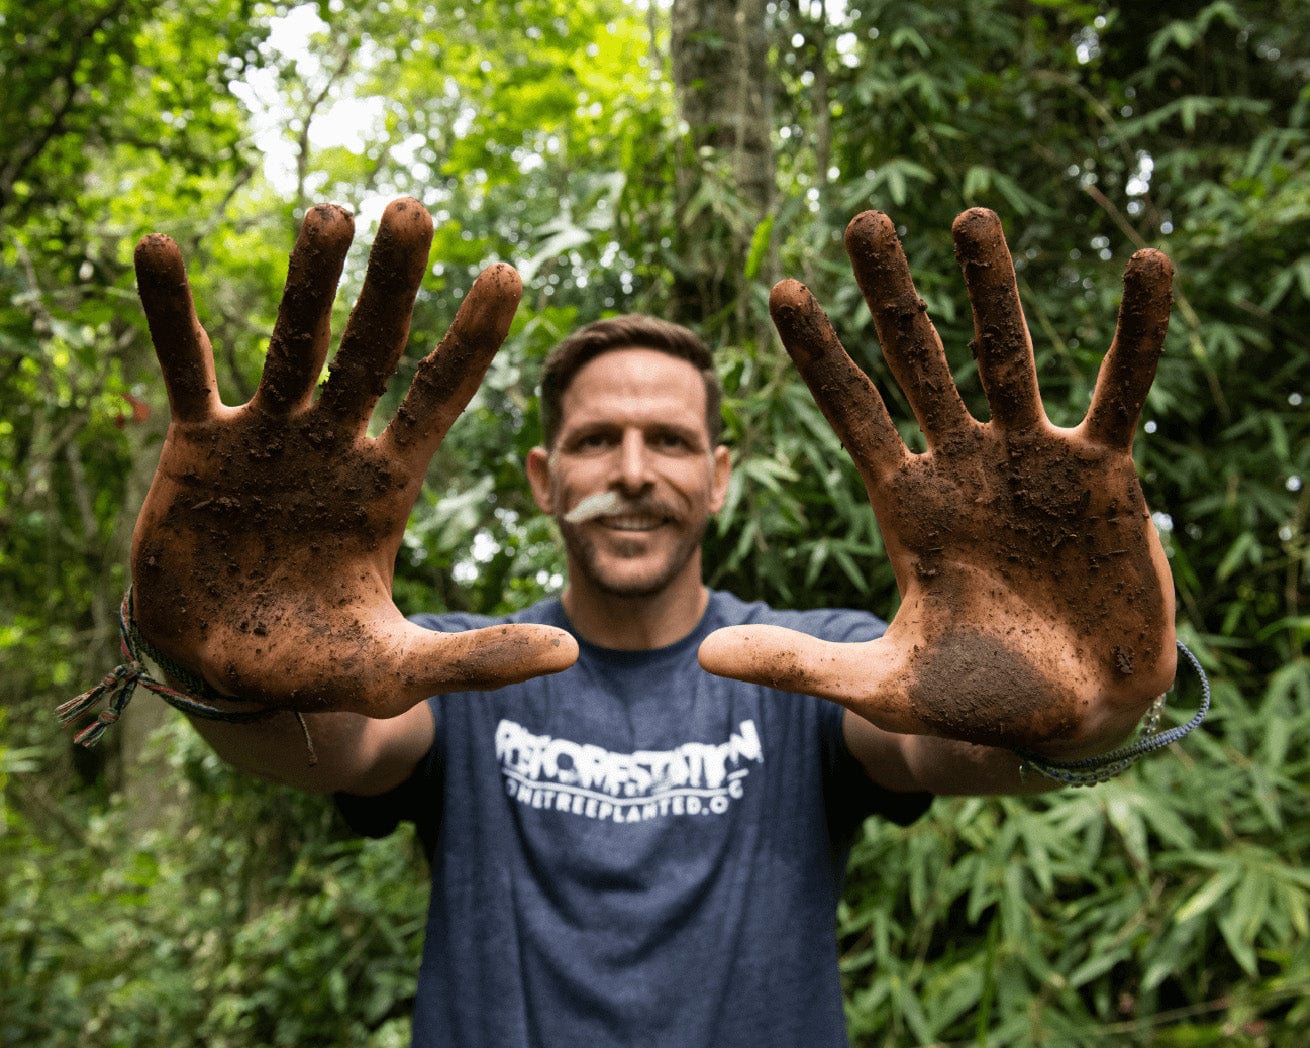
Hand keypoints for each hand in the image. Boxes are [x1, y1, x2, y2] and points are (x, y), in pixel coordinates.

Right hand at [131, 199, 576, 716]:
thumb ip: (478, 658)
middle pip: (372, 352)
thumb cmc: (315, 665)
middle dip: (393, 287)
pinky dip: (171, 314)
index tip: (508, 271)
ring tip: (329, 213)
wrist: (222, 674)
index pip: (441, 397)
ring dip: (308, 282)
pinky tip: (161, 247)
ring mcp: (270, 437)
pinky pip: (183, 368)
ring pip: (290, 344)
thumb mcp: (397, 669)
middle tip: (415, 211)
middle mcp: (337, 445)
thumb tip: (572, 650)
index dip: (473, 339)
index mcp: (390, 485)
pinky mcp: (199, 445)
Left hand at [700, 208, 1175, 753]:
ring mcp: (1030, 462)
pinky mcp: (1103, 474)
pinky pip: (1122, 390)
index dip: (819, 353)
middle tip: (864, 220)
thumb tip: (706, 656)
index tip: (784, 289)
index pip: (851, 412)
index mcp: (905, 503)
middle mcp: (961, 466)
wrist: (1072, 720)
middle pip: (918, 361)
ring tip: (970, 215)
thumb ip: (801, 663)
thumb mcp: (881, 685)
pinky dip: (1138, 333)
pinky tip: (1147, 263)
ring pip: (1007, 357)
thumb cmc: (975, 700)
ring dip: (991, 289)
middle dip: (892, 294)